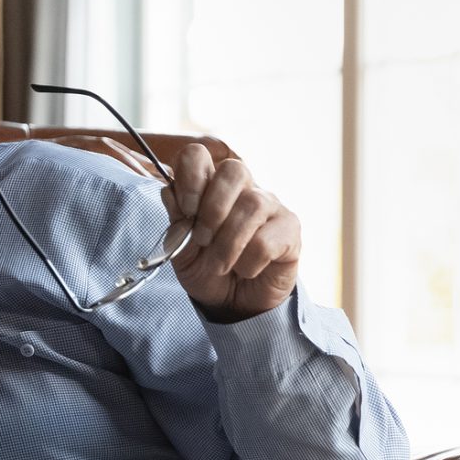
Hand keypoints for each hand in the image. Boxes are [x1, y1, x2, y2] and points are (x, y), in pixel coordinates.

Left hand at [162, 141, 301, 320]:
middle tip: (202, 238)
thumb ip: (176, 221)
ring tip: (219, 264)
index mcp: (211, 187)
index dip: (190, 176)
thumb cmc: (208, 270)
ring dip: (228, 242)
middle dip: (213, 207)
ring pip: (253, 204)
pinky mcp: (290, 230)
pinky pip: (268, 239)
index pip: (198, 156)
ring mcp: (271, 207)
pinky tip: (245, 270)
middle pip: (234, 169)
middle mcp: (244, 189)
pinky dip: (249, 262)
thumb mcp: (181, 250)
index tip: (185, 209)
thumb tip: (169, 191)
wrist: (234, 303)